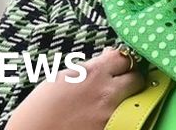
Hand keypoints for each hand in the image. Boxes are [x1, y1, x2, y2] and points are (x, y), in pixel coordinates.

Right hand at [6, 47, 145, 129]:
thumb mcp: (61, 78)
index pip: (123, 57)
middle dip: (131, 79)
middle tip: (122, 84)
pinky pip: (126, 118)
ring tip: (114, 102)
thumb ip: (89, 67)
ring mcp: (111, 114)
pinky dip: (122, 116)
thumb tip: (108, 57)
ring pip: (135, 100)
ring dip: (129, 98)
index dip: (121, 62)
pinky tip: (108, 116)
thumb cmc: (39, 108)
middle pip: (136, 78)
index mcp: (92, 73)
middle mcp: (106, 92)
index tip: (118, 65)